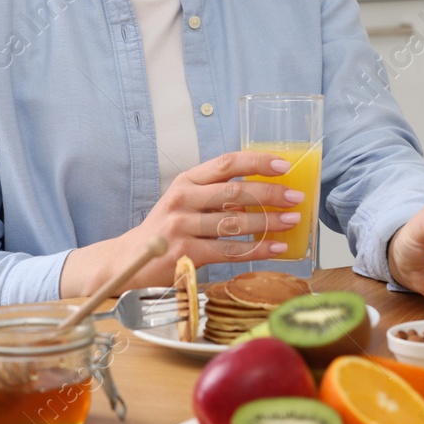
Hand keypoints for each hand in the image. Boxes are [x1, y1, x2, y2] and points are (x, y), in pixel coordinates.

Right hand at [59, 151, 303, 296]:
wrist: (127, 261)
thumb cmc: (166, 229)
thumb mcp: (184, 202)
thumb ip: (215, 194)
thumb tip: (264, 191)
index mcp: (186, 181)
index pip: (226, 163)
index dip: (257, 162)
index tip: (284, 165)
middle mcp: (182, 199)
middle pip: (235, 192)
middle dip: (270, 193)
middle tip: (296, 197)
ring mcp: (181, 227)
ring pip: (235, 222)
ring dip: (269, 222)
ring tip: (293, 221)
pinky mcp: (184, 254)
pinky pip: (230, 251)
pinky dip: (258, 250)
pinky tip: (278, 248)